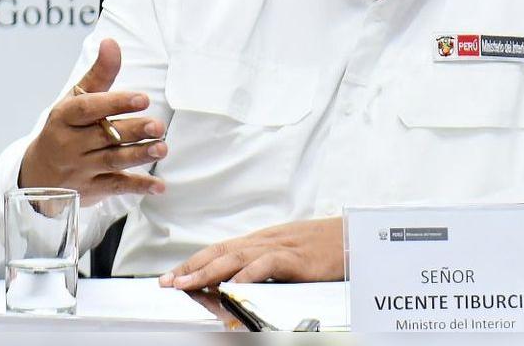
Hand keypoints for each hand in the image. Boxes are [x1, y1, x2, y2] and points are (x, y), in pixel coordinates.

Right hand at [19, 38, 167, 206]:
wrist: (37, 175)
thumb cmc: (63, 129)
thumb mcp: (74, 101)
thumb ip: (98, 75)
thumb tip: (111, 42)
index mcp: (64, 118)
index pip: (88, 109)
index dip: (114, 103)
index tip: (142, 98)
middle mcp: (70, 144)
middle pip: (105, 136)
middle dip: (133, 131)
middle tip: (158, 125)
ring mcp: (80, 169)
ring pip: (112, 161)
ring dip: (139, 156)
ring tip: (162, 148)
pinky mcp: (91, 189)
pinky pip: (116, 187)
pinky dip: (138, 186)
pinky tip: (159, 185)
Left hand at [158, 217, 343, 289]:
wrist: (356, 238)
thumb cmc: (325, 250)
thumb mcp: (290, 257)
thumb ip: (265, 266)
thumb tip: (239, 282)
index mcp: (263, 240)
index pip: (221, 249)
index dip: (194, 261)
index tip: (172, 275)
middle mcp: (266, 240)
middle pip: (221, 250)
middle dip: (191, 266)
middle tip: (167, 281)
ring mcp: (281, 247)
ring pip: (237, 256)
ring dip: (208, 271)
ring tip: (187, 284)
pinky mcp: (297, 258)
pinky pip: (267, 265)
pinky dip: (247, 275)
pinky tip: (232, 286)